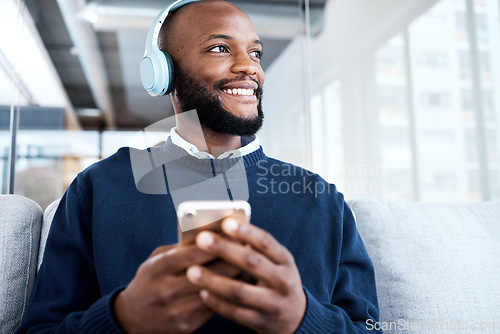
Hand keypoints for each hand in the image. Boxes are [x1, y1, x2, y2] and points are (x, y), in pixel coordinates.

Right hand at [114, 244, 241, 333]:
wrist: (132, 317)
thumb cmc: (149, 281)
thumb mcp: (155, 260)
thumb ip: (179, 249)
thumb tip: (209, 236)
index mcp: (157, 270)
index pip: (190, 255)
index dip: (213, 245)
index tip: (232, 235)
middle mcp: (165, 291)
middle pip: (206, 274)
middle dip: (230, 260)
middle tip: (247, 249)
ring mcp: (176, 311)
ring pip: (213, 293)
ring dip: (233, 279)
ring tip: (246, 266)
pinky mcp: (186, 326)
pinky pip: (213, 308)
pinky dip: (226, 295)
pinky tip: (236, 285)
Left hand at [186, 219, 306, 333]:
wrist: (295, 318)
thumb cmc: (276, 280)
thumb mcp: (275, 263)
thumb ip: (255, 249)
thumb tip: (222, 230)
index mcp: (285, 261)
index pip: (266, 242)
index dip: (246, 232)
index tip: (225, 222)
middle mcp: (283, 281)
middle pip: (252, 263)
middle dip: (225, 249)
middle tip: (201, 239)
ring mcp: (274, 304)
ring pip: (240, 291)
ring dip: (214, 280)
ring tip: (191, 271)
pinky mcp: (262, 323)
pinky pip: (236, 313)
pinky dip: (217, 303)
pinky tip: (202, 293)